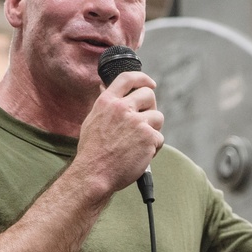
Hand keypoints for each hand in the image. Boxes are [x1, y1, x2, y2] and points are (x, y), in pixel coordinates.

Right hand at [76, 70, 162, 192]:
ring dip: (153, 130)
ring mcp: (138, 122)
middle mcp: (123, 108)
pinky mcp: (149, 137)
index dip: (143, 78)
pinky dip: (153, 148)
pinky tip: (139, 155)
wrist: (94, 173)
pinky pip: (159, 138)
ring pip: (158, 117)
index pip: (128, 78)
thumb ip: (105, 105)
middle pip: (149, 95)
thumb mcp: (92, 120)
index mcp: (107, 102)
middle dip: (151, 107)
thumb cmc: (92, 152)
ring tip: (139, 143)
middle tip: (146, 121)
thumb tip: (104, 87)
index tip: (150, 84)